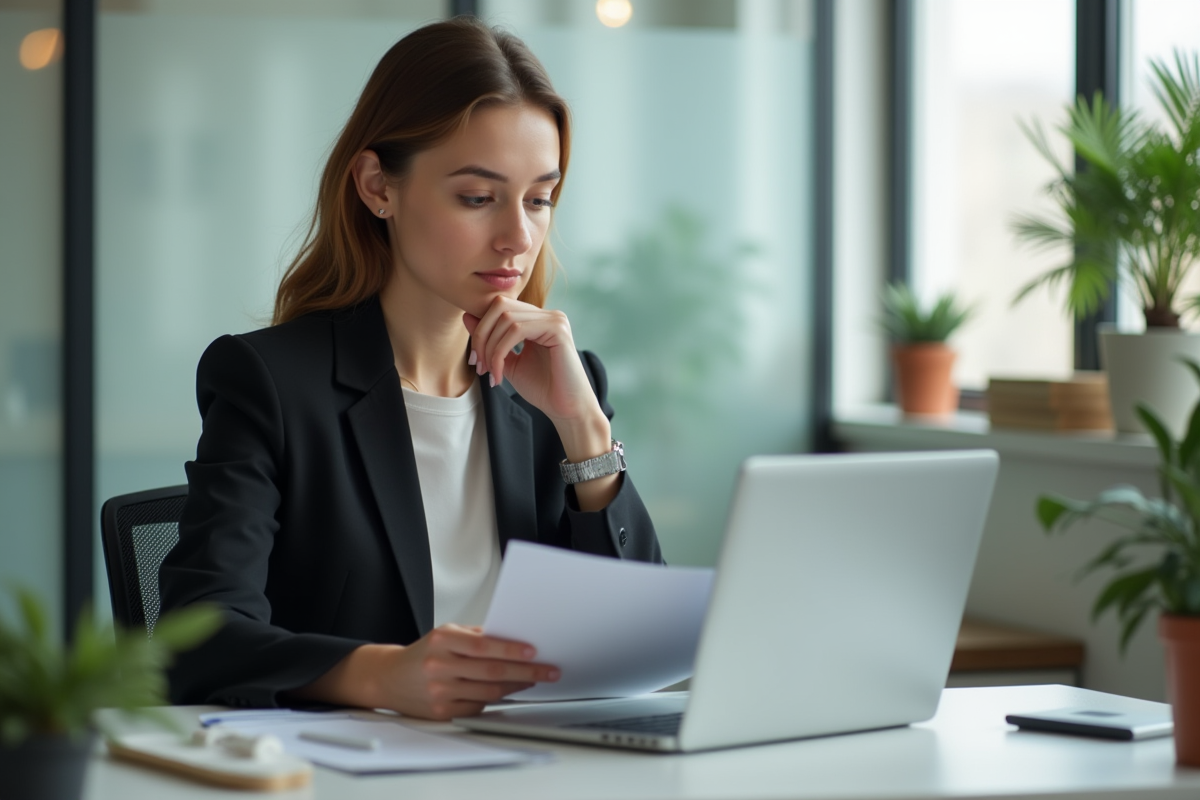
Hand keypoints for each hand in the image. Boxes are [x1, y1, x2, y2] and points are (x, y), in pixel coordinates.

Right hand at [379, 624, 558, 719]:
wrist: (389, 677)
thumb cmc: (424, 653)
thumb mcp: (447, 634)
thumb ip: (477, 636)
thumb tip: (514, 640)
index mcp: (442, 641)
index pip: (484, 646)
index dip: (511, 649)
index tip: (533, 651)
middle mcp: (439, 666)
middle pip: (491, 671)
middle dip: (526, 671)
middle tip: (548, 670)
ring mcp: (440, 692)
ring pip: (488, 692)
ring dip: (516, 686)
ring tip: (532, 680)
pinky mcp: (441, 712)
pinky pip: (477, 707)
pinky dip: (495, 700)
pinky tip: (507, 692)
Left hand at [463, 296, 599, 424]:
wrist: (566, 410)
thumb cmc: (542, 389)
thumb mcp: (507, 362)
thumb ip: (490, 340)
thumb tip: (466, 315)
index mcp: (537, 320)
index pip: (500, 307)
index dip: (480, 329)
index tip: (475, 360)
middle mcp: (548, 315)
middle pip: (500, 306)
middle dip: (482, 336)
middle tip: (479, 365)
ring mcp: (554, 319)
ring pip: (506, 319)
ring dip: (490, 348)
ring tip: (490, 373)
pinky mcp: (557, 329)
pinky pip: (517, 330)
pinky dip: (500, 352)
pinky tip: (499, 375)